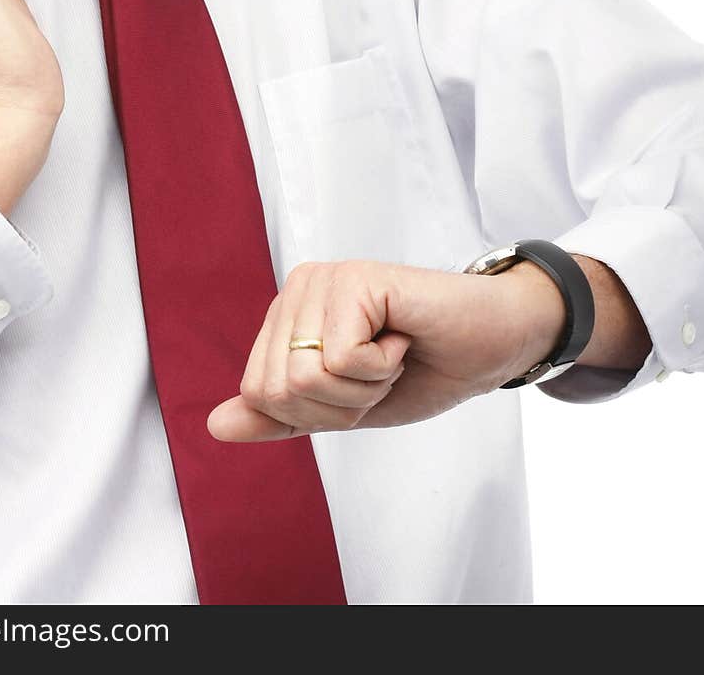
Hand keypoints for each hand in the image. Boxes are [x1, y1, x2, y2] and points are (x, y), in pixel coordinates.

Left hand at [207, 258, 566, 441]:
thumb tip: (214, 425)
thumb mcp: (343, 408)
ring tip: (393, 350)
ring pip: (304, 377)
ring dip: (363, 385)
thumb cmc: (422, 370)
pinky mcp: (355, 279)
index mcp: (287, 315)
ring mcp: (324, 279)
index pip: (259, 394)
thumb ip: (281, 416)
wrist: (489, 347)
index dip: (317, 413)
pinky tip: (404, 335)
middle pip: (276, 389)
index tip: (361, 384)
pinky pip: (341, 359)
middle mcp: (297, 288)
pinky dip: (381, 366)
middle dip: (337, 404)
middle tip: (380, 369)